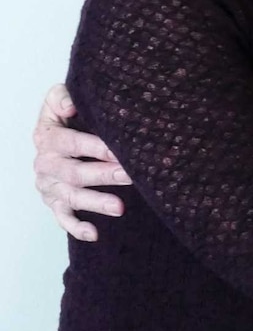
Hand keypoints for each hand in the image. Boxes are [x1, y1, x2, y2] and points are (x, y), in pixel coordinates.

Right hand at [33, 83, 130, 240]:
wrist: (55, 134)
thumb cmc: (66, 116)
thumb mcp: (57, 100)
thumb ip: (61, 97)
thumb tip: (71, 105)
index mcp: (47, 137)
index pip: (70, 143)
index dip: (95, 147)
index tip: (118, 150)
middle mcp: (45, 163)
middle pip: (75, 173)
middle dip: (104, 175)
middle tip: (130, 175)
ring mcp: (49, 186)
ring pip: (72, 197)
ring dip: (96, 202)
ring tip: (120, 207)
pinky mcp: (54, 202)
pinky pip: (63, 218)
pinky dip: (76, 228)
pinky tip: (94, 234)